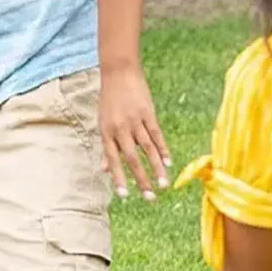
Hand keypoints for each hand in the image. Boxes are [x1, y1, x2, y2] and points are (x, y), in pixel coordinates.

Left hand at [100, 65, 170, 199]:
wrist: (119, 72)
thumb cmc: (109, 100)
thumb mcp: (102, 123)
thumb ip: (106, 147)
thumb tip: (104, 170)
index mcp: (106, 132)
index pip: (112, 160)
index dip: (118, 178)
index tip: (124, 195)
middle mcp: (120, 129)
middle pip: (132, 159)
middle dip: (141, 180)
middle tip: (149, 198)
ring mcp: (135, 121)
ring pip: (147, 149)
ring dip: (156, 169)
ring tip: (164, 185)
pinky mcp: (148, 113)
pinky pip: (156, 135)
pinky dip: (163, 150)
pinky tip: (168, 163)